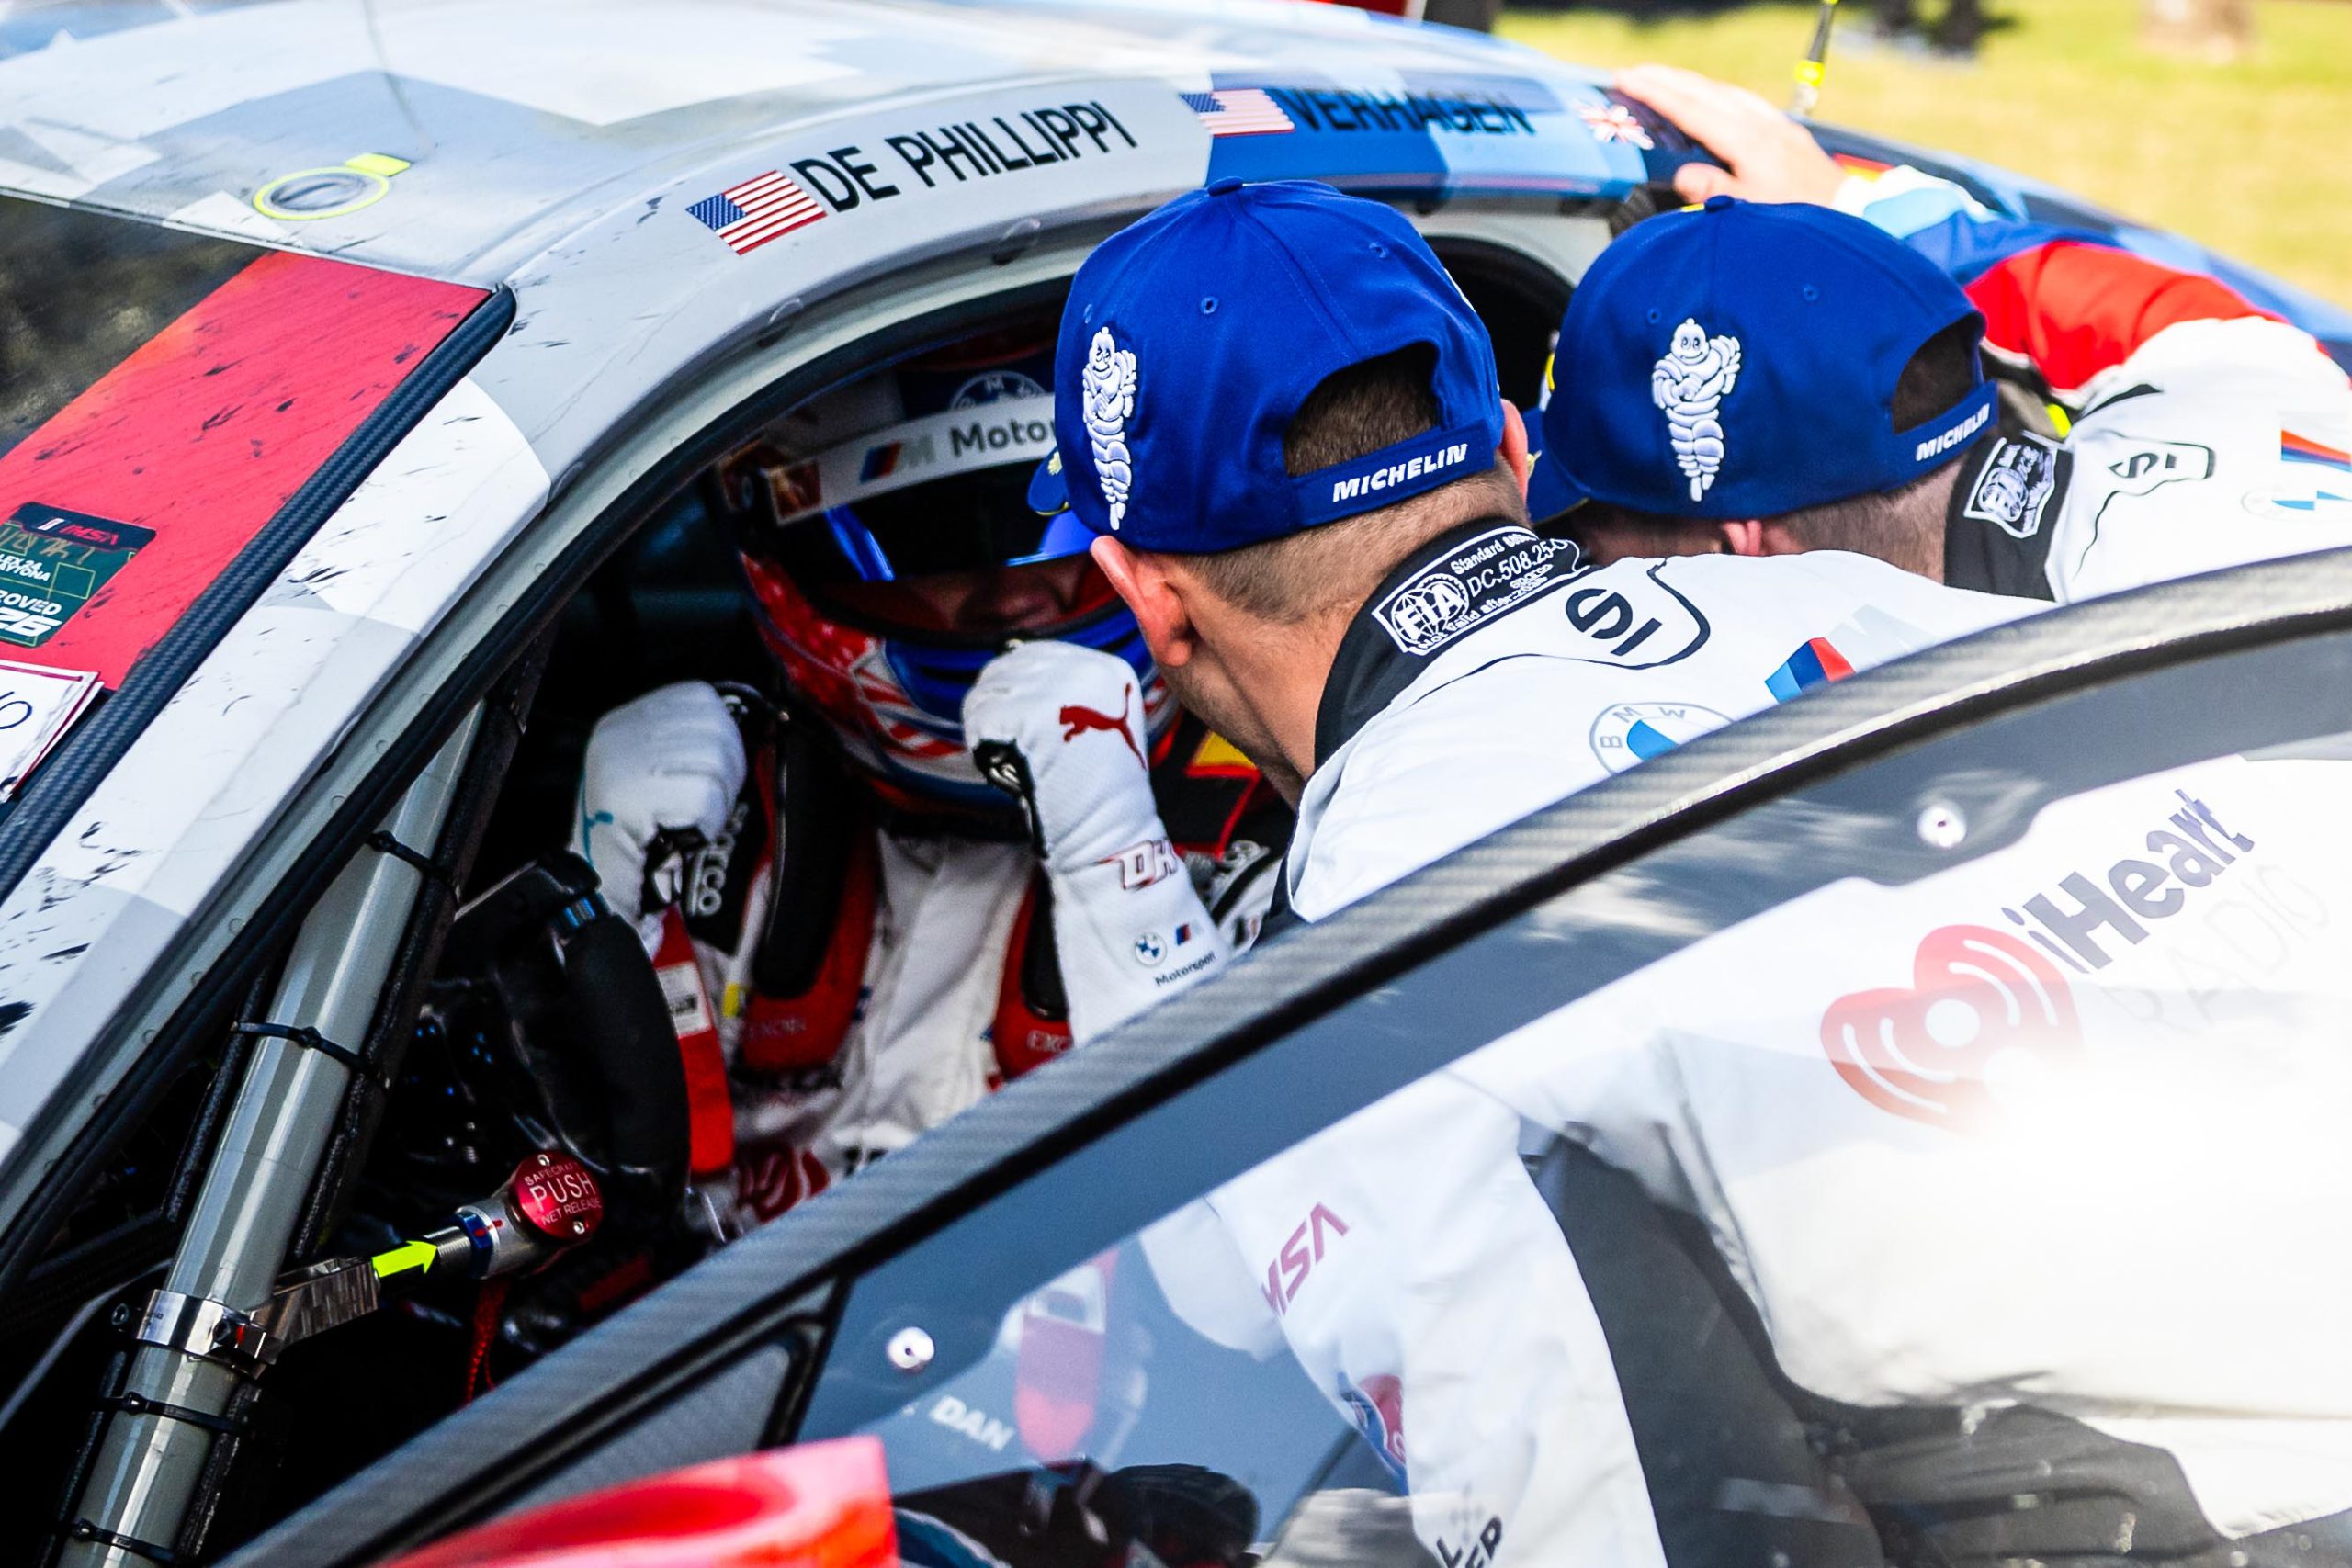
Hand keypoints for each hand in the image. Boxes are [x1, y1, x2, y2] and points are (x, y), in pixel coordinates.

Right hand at [573, 681, 747, 924]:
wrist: (600, 886)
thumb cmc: (643, 834)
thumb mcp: (659, 772)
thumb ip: (690, 742)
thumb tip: (740, 725)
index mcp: (626, 721)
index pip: (699, 696)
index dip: (723, 733)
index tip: (712, 771)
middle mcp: (619, 734)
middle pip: (714, 726)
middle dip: (728, 770)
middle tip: (705, 804)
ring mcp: (621, 763)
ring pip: (715, 762)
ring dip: (717, 801)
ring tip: (690, 821)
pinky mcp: (629, 797)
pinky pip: (703, 797)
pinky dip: (706, 823)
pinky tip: (684, 836)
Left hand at [964, 641, 1160, 869]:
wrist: (1107, 828)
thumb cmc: (1097, 787)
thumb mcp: (1099, 723)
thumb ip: (1064, 691)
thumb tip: (1009, 657)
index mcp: (1107, 670)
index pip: (1036, 655)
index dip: (1014, 687)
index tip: (1014, 720)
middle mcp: (1084, 669)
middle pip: (1007, 667)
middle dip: (996, 705)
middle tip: (1002, 742)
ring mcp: (1056, 690)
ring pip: (988, 691)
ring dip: (985, 725)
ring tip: (1004, 755)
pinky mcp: (1029, 715)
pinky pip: (980, 718)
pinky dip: (980, 745)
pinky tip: (1000, 765)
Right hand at [1614, 65, 1844, 207]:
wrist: (1849, 218)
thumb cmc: (1799, 222)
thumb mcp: (1749, 213)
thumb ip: (1713, 191)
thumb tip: (1683, 174)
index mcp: (1748, 143)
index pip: (1690, 109)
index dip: (1655, 93)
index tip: (1627, 80)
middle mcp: (1762, 126)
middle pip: (1705, 91)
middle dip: (1665, 79)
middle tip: (1632, 73)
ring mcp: (1777, 126)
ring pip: (1725, 92)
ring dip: (1689, 83)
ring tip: (1663, 82)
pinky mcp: (1787, 133)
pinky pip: (1745, 101)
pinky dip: (1718, 94)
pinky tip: (1712, 98)